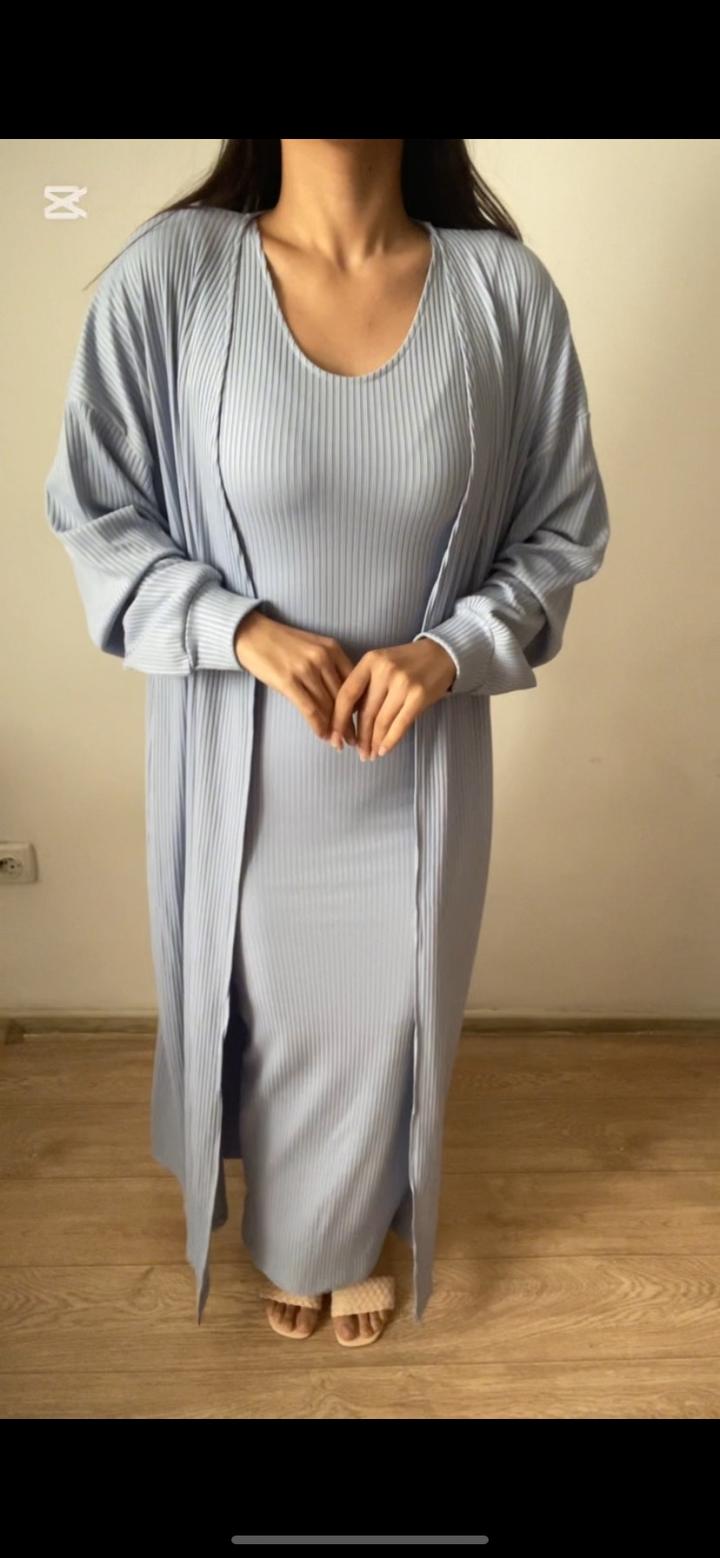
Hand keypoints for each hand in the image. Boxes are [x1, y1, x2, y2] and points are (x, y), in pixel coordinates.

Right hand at [233, 610, 358, 744]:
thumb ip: (330, 667)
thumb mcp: (313, 647)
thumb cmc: (282, 644)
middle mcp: (323, 658)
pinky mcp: (288, 681)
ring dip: (335, 729)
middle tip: (355, 740)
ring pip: (327, 705)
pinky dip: (318, 725)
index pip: (354, 682)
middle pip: (343, 697)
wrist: (252, 634)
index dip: (359, 706)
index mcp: (333, 649)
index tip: (363, 723)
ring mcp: (305, 669)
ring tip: (339, 743)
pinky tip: (322, 736)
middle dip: (349, 722)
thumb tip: (343, 699)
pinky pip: (309, 709)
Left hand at [331, 637, 456, 759]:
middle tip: (357, 752)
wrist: (441, 654)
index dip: (338, 720)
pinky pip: (400, 724)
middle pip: (365, 711)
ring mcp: (403, 683)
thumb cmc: (406, 663)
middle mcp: (385, 670)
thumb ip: (364, 686)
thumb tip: (346, 719)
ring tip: (370, 755)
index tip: (334, 738)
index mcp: (370, 661)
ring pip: (381, 721)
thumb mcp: (380, 665)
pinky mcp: (419, 696)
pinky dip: (390, 741)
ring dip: (374, 742)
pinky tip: (383, 750)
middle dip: (359, 737)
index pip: (347, 694)